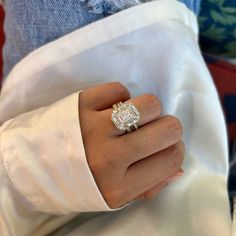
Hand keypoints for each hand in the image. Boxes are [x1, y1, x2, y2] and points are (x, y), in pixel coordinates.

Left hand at [79, 82, 183, 208]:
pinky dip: (120, 97)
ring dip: (147, 109)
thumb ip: (149, 186)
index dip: (175, 148)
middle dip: (167, 127)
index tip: (165, 145)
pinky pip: (119, 89)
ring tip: (132, 118)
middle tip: (152, 130)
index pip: (170, 159)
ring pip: (148, 104)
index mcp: (118, 187)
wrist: (35, 165)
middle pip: (168, 128)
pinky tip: (109, 109)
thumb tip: (177, 168)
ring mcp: (93, 128)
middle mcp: (108, 159)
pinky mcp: (81, 104)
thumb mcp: (113, 197)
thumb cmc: (79, 181)